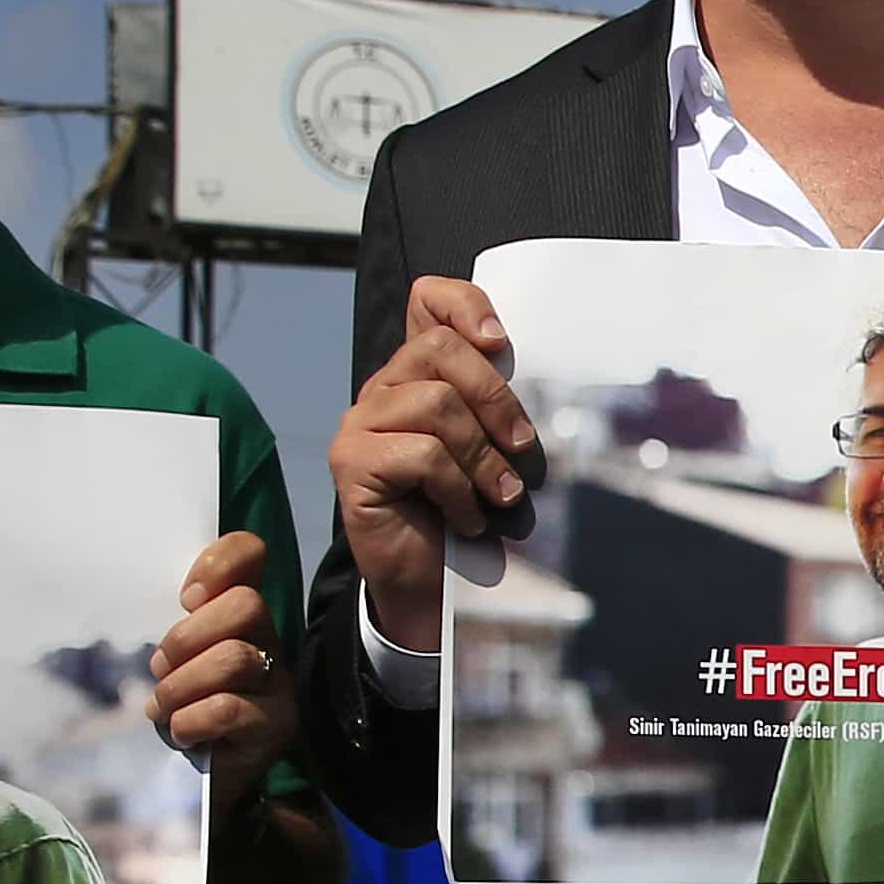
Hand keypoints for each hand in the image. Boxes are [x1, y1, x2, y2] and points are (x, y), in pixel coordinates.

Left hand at [150, 533, 302, 777]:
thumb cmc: (185, 709)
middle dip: (189, 637)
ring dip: (182, 685)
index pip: (250, 554)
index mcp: (239, 613)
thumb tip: (159, 634)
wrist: (208, 778)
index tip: (186, 599)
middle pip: (246, 606)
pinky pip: (228, 708)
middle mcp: (267, 639)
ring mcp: (276, 681)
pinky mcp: (277, 723)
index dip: (219, 563)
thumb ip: (173, 631)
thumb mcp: (173, 661)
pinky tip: (181, 731)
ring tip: (164, 706)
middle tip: (162, 667)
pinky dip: (191, 719)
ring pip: (233, 658)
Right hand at [331, 274, 535, 653]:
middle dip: (494, 398)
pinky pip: (422, 455)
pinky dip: (458, 490)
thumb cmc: (465, 511)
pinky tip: (466, 519)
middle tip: (521, 449)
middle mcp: (382, 389)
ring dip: (483, 457)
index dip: (463, 304)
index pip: (427, 302)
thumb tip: (532, 376)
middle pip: (438, 352)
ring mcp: (360, 424)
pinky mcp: (351, 462)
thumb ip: (496, 405)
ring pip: (435, 405)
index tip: (500, 341)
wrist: (428, 581)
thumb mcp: (491, 449)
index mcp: (416, 374)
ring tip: (500, 496)